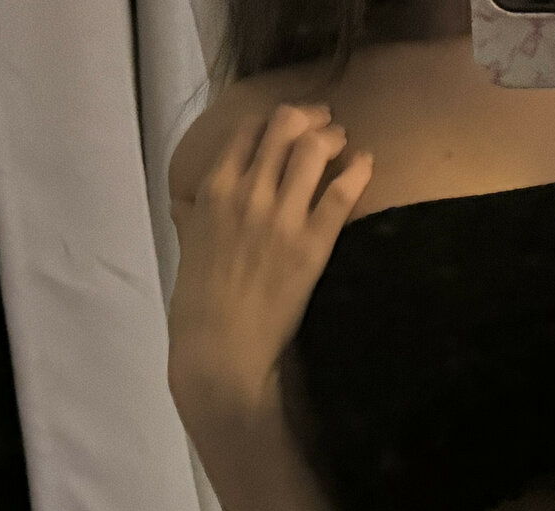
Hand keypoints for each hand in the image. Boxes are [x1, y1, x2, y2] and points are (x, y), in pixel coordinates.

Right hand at [167, 102, 373, 437]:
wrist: (220, 349)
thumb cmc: (198, 305)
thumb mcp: (187, 247)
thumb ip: (193, 216)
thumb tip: (189, 203)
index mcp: (213, 190)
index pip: (247, 131)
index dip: (274, 118)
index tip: (291, 122)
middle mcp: (247, 193)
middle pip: (284, 127)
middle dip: (309, 116)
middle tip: (325, 121)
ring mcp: (281, 217)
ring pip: (313, 149)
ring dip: (332, 136)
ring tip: (343, 141)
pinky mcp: (312, 245)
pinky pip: (341, 193)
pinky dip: (358, 170)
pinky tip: (367, 162)